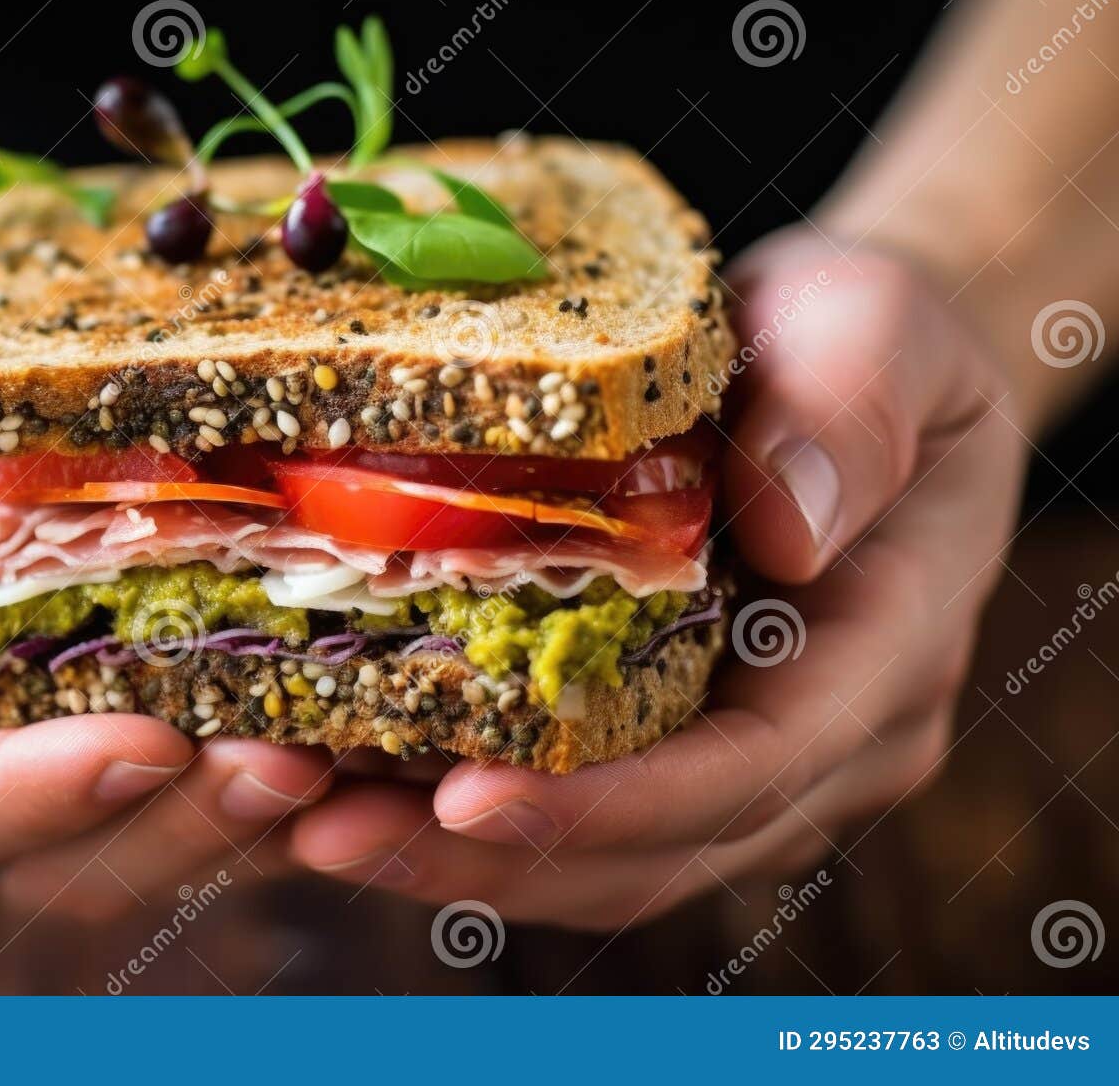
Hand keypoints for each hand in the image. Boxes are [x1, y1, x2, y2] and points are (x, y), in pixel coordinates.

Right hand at [0, 218, 334, 919]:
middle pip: (44, 854)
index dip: (26, 795)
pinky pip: (188, 783)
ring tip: (353, 753)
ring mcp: (7, 756)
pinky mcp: (96, 724)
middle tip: (297, 761)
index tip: (144, 747)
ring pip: (133, 841)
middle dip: (173, 823)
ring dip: (242, 817)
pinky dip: (272, 771)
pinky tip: (362, 728)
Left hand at [284, 227, 1025, 930]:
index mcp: (879, 660)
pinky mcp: (675, 737)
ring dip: (450, 858)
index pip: (746, 771)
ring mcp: (746, 756)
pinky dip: (462, 813)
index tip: (464, 800)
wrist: (857, 367)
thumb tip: (786, 532)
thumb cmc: (869, 338)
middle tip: (327, 831)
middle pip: (651, 849)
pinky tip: (351, 781)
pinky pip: (574, 809)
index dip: (608, 804)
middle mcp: (820, 743)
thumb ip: (851, 410)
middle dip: (486, 858)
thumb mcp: (876, 327)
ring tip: (306, 820)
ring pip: (601, 858)